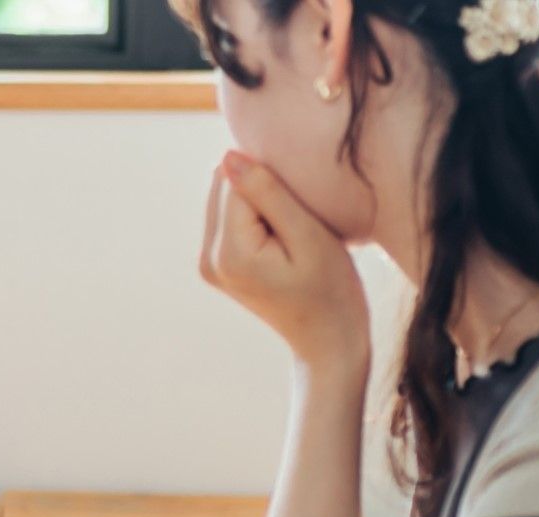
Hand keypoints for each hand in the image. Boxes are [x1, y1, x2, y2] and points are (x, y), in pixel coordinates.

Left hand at [201, 151, 369, 368]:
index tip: (301, 210)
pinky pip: (228, 216)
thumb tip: (229, 155)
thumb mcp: (308, 235)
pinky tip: (279, 238)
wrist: (328, 339)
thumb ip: (268, 193)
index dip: (274, 182)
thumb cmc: (331, 289)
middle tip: (297, 221)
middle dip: (261, 190)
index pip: (237, 181)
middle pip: (223, 187)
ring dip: (257, 201)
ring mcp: (207, 265)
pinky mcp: (215, 265)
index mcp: (228, 253)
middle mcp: (207, 259)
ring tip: (290, 233)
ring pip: (224, 198)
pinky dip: (253, 215)